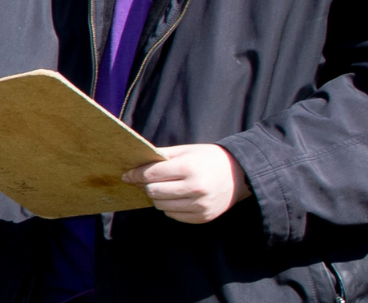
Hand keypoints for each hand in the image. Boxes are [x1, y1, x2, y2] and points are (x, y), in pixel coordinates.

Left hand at [122, 144, 251, 223]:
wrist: (240, 174)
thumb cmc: (209, 159)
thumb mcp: (187, 150)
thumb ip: (162, 156)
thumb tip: (136, 164)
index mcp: (189, 168)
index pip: (152, 174)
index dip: (136, 174)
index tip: (127, 174)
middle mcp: (194, 188)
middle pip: (153, 192)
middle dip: (144, 186)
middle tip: (142, 181)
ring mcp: (199, 205)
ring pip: (161, 206)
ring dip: (156, 197)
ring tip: (161, 188)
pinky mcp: (203, 217)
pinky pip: (173, 215)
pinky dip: (169, 207)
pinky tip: (175, 197)